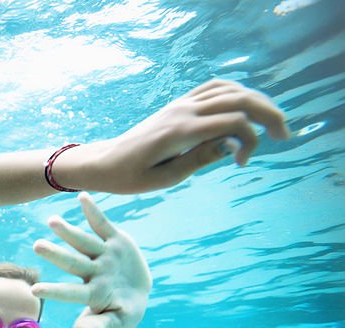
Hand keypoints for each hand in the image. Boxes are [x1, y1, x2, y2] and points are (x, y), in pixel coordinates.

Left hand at [32, 193, 151, 327]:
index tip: (34, 289)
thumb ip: (102, 325)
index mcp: (94, 292)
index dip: (55, 291)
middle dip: (56, 254)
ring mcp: (104, 255)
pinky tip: (82, 197)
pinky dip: (93, 211)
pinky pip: (103, 225)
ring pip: (84, 242)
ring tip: (51, 220)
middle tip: (36, 245)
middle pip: (72, 262)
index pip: (70, 293)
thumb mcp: (117, 321)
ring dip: (69, 232)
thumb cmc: (123, 312)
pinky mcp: (115, 241)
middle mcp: (94, 271)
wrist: (135, 295)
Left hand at [64, 80, 290, 193]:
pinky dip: (237, 93)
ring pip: (230, 89)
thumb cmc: (130, 177)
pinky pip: (214, 87)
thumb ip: (200, 160)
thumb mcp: (164, 179)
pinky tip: (245, 109)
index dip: (251, 141)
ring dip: (256, 102)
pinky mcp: (179, 104)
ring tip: (269, 123)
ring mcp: (181, 104)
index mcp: (180, 132)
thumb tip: (233, 145)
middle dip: (268, 114)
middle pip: (239, 99)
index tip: (242, 164)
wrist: (104, 161)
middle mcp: (183, 111)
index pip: (233, 123)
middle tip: (283, 135)